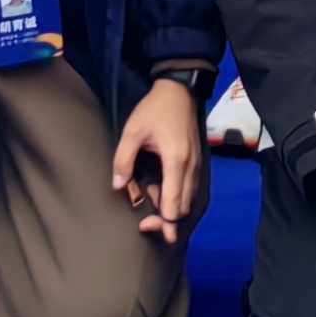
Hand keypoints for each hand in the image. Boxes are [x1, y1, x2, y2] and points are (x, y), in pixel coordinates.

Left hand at [110, 76, 204, 241]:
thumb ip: (123, 160)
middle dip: (168, 221)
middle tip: (146, 223)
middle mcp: (191, 167)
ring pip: (190, 200)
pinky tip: (161, 191)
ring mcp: (197, 165)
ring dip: (173, 208)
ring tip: (151, 204)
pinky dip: (178, 197)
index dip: (163, 221)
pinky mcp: (197, 161)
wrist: (179, 90)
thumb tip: (118, 186)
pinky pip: (190, 189)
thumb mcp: (132, 131)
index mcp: (176, 161)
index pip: (174, 203)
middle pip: (185, 207)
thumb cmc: (155, 109)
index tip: (145, 226)